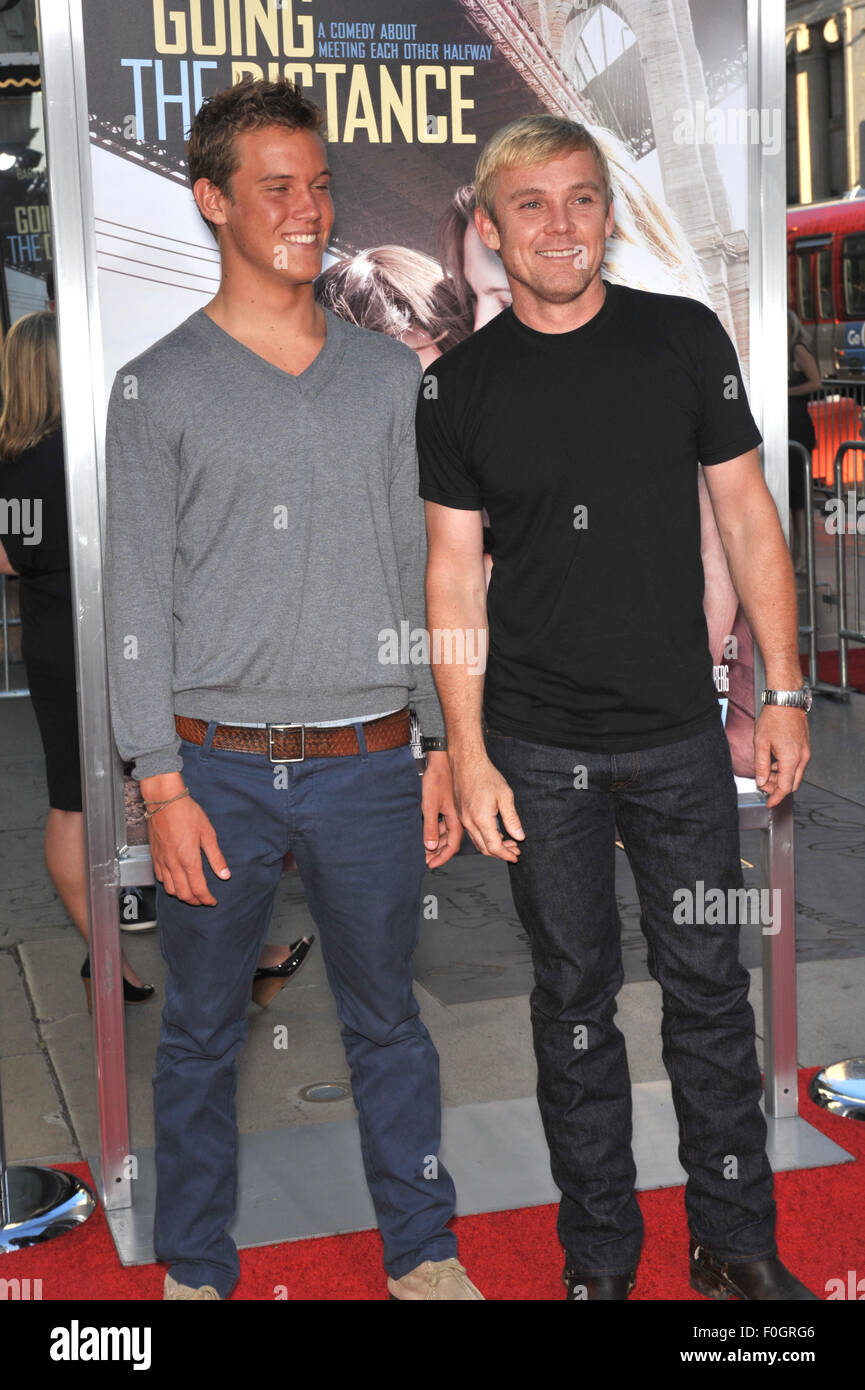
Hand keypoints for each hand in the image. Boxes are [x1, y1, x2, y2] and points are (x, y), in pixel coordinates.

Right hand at [146, 794, 230, 904]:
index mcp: (188, 859)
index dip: (206, 899)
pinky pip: (160, 878)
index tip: (213, 901)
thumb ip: (216, 857)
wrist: (164, 801)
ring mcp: (162, 861)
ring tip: (191, 893)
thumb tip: (225, 875)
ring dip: (182, 895)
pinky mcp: (154, 856)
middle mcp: (173, 863)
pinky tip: (176, 880)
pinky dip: (169, 885)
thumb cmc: (187, 813)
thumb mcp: (208, 833)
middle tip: (203, 900)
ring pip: (170, 889)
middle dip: (195, 901)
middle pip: (183, 893)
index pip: (198, 889)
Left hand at [421, 750, 462, 868]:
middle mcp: (457, 817)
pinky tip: (428, 835)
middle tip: (427, 861)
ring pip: (446, 834)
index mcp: (456, 818)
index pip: (452, 845)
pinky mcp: (447, 806)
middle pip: (450, 842)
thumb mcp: (430, 805)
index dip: (443, 857)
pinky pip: (443, 825)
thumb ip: (430, 827)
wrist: (440, 759)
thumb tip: (431, 846)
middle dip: (438, 853)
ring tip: (425, 851)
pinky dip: (436, 833)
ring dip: (436, 844)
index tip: (433, 865)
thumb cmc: (437, 778)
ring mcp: (452, 812)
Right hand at [450, 749, 524, 861]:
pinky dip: (484, 838)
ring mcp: (463, 819)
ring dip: (492, 846)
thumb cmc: (485, 775)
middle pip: (485, 848)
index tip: (515, 856)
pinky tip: (494, 833)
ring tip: (507, 842)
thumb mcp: (505, 796)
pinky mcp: (461, 814)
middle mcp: (469, 822)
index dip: (506, 854)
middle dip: (501, 853)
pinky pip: (472, 833)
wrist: (467, 762)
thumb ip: (512, 819)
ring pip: (477, 842)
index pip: (494, 846)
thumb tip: (519, 835)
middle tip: (514, 850)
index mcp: (481, 819)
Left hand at [753, 706, 809, 807]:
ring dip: (782, 777)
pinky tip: (774, 761)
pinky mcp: (805, 747)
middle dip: (778, 788)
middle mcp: (802, 757)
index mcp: (791, 759)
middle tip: (764, 784)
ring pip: (795, 774)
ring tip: (766, 770)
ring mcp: (805, 752)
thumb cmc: (774, 718)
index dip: (776, 797)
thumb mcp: (761, 743)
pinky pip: (798, 764)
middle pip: (793, 783)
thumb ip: (761, 765)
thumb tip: (761, 781)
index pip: (785, 787)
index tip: (769, 803)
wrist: (786, 702)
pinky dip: (786, 768)